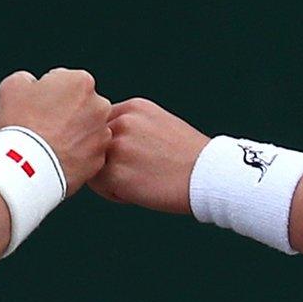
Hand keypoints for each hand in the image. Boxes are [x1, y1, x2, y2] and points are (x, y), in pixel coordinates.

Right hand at [0, 69, 110, 195]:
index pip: (65, 82)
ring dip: (73, 134)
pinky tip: (57, 157)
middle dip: (66, 112)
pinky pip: (87, 153)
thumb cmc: (20, 123)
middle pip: (81, 105)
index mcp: (81, 81)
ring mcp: (102, 134)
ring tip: (49, 144)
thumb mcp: (12, 86)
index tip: (37, 107)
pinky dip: (75, 154)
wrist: (26, 167)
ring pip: (87, 129)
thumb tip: (33, 84)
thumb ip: (28, 78)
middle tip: (43, 126)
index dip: (48, 94)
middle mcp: (100, 105)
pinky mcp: (99, 158)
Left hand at [89, 98, 207, 213]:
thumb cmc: (188, 157)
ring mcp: (117, 147)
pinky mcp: (115, 172)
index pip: (102, 124)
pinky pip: (98, 185)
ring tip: (137, 183)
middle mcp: (122, 122)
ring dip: (108, 177)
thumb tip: (104, 141)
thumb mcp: (159, 124)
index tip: (132, 157)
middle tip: (134, 172)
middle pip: (94, 144)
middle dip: (107, 160)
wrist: (209, 175)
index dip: (112, 144)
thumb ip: (132, 127)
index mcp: (133, 107)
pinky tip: (137, 193)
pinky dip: (113, 193)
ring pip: (93, 164)